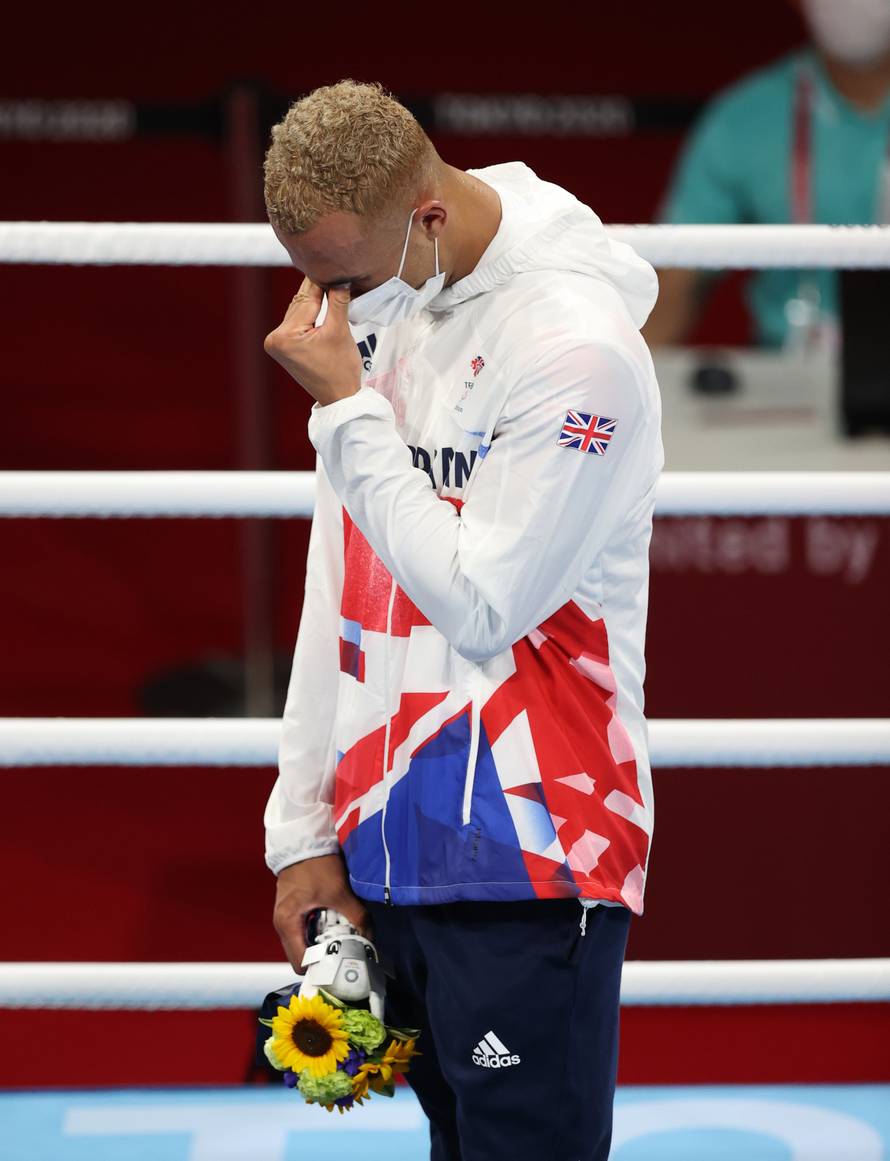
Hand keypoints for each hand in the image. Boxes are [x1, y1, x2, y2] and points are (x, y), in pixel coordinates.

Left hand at [263, 278, 362, 406]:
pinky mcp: (282, 347)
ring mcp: (276, 343)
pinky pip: (297, 321)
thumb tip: (339, 278)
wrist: (338, 397)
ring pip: (299, 311)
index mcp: (285, 336)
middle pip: (301, 303)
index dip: (322, 281)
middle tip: (333, 268)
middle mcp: (275, 338)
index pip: (307, 299)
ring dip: (315, 299)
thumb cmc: (340, 369)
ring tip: (330, 281)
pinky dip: (310, 313)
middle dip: (318, 289)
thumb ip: (337, 302)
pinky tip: (321, 299)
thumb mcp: (340, 331)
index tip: (332, 263)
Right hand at [272, 852, 373, 973]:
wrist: (304, 841)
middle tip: (346, 956)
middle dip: (324, 958)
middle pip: (302, 957)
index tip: (341, 966)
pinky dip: (318, 933)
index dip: (321, 968)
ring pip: (304, 944)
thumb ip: (357, 917)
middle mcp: (282, 925)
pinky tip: (335, 927)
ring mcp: (285, 918)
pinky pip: (304, 932)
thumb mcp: (340, 892)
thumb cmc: (317, 866)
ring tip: (343, 942)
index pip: (301, 964)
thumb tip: (371, 939)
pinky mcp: (292, 910)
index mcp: (288, 925)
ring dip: (322, 945)